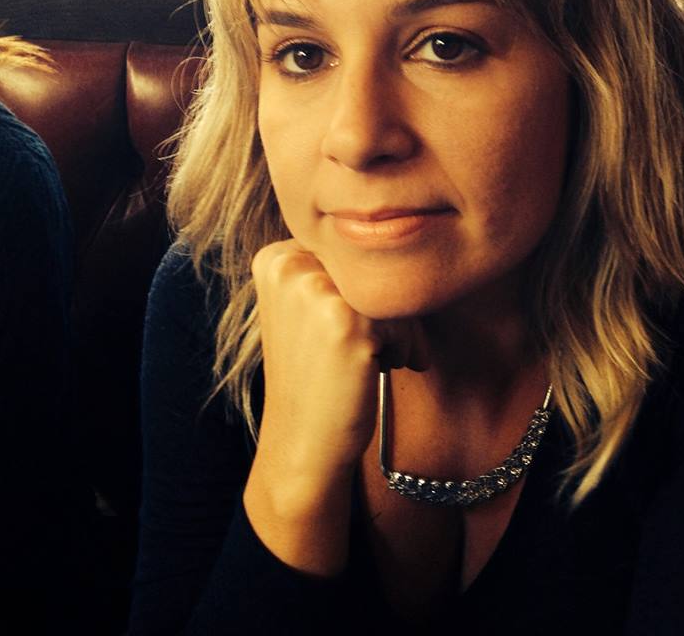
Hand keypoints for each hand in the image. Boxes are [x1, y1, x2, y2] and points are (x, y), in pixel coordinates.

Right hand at [243, 239, 426, 571]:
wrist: (303, 444)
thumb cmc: (317, 377)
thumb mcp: (309, 310)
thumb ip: (338, 270)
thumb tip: (407, 238)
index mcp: (275, 257)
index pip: (352, 253)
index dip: (368, 289)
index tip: (365, 324)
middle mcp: (289, 265)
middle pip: (373, 268)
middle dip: (390, 308)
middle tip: (389, 346)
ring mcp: (315, 291)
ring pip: (391, 292)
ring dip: (403, 328)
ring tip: (387, 359)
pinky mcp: (346, 321)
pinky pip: (402, 319)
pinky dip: (406, 346)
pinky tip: (384, 369)